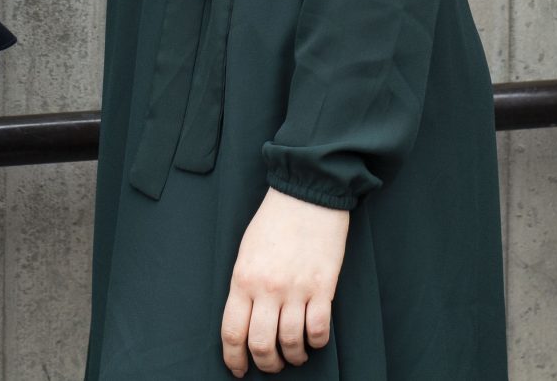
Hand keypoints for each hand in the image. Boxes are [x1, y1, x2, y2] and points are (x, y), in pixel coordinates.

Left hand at [220, 187, 348, 373]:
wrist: (307, 193)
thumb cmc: (274, 220)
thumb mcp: (246, 252)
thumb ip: (244, 286)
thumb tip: (246, 320)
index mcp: (243, 279)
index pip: (233, 332)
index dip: (234, 359)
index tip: (239, 370)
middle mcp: (268, 288)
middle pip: (261, 344)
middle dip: (266, 364)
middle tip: (271, 365)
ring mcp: (297, 289)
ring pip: (291, 342)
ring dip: (293, 357)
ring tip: (296, 356)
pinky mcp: (323, 286)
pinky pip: (319, 328)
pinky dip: (317, 342)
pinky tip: (315, 340)